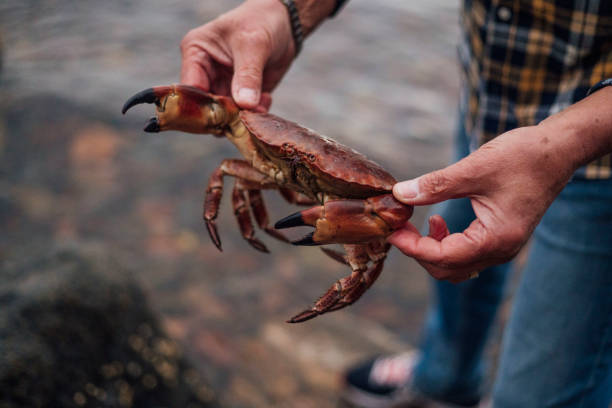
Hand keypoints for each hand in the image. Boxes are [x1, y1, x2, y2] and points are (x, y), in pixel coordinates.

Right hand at [180, 0, 295, 110]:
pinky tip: (266, 99)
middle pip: (205, 107)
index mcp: (196, 53)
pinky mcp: (240, 96)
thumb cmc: (262, 22)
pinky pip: (243, 115)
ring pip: (225, 115)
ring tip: (260, 107)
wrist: (284, 25)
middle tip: (247, 115)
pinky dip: (255, 114)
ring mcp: (222, 86)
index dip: (204, 106)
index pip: (190, 88)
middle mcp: (205, 73)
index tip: (226, 114)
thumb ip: (248, 74)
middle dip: (226, 115)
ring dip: (243, 117)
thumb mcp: (254, 44)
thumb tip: (244, 104)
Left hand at [388, 125, 575, 282]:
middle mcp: (500, 251)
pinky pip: (466, 254)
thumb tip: (400, 194)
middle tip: (398, 227)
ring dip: (432, 249)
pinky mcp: (499, 238)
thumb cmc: (523, 157)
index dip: (412, 248)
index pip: (443, 257)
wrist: (558, 151)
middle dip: (418, 251)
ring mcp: (501, 247)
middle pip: (447, 269)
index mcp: (496, 239)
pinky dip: (446, 243)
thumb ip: (435, 185)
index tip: (391, 231)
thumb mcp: (474, 169)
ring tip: (419, 222)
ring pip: (455, 265)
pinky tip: (438, 220)